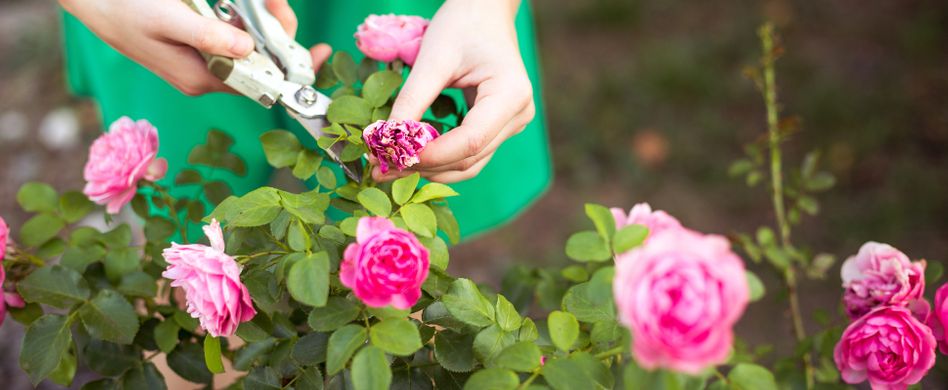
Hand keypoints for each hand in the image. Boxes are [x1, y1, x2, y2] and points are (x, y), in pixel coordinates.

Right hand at [60, 0, 331, 95]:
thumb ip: (208, 37)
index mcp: (203, 79)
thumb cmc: (125, 11)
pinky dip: (244, 15)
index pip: (261, 84)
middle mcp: (209, 74)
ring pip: (251, 44)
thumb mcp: (167, 20)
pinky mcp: (200, 42)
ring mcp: (205, 59)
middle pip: (262, 60)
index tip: (318, 51)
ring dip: (261, 19)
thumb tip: (250, 50)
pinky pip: (234, 33)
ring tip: (262, 0)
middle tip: (274, 2)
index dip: (292, 68)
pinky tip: (246, 4)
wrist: (93, 1)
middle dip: (277, 31)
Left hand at [378, 0, 535, 182]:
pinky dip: (441, 159)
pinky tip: (411, 157)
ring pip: (470, 163)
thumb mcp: (433, 59)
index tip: (394, 158)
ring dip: (431, 169)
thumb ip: (412, 99)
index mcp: (511, 94)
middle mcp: (518, 115)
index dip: (432, 155)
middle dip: (425, 166)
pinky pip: (470, 154)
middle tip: (381, 169)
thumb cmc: (462, 26)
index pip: (470, 140)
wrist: (484, 13)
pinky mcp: (499, 127)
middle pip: (470, 157)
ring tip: (391, 167)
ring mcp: (512, 124)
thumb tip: (386, 138)